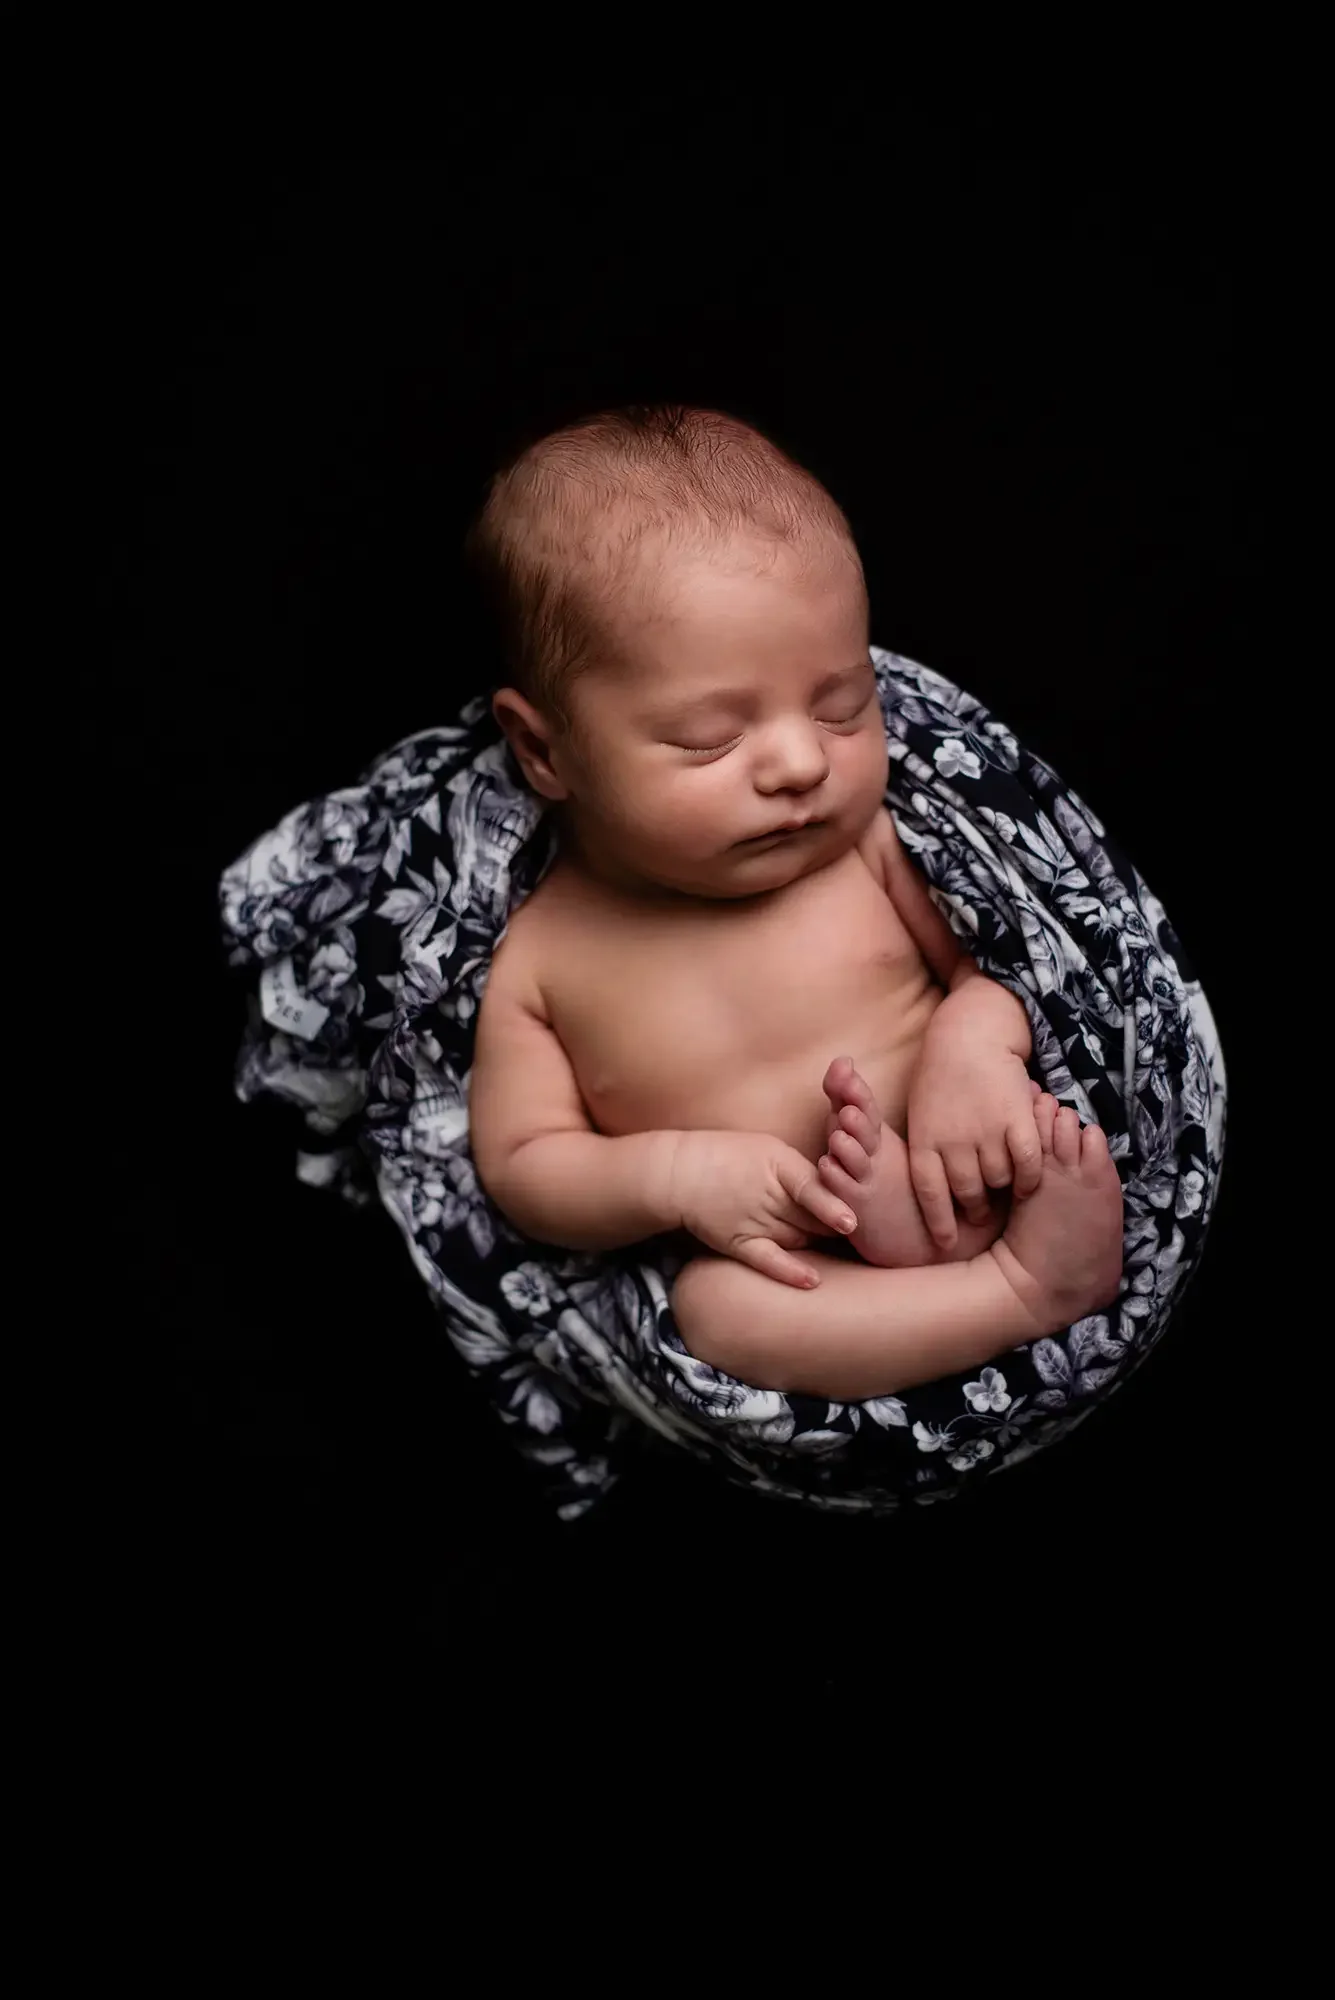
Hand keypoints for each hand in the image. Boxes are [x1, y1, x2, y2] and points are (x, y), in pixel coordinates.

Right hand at [668, 1129, 857, 1289]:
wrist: (680, 1173)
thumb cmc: (729, 1155)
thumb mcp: (768, 1148)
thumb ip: (801, 1171)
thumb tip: (835, 1190)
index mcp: (777, 1164)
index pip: (810, 1188)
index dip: (833, 1206)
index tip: (852, 1223)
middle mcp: (767, 1195)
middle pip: (813, 1219)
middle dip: (836, 1228)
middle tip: (862, 1235)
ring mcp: (753, 1221)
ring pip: (799, 1239)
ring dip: (819, 1244)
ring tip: (839, 1249)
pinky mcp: (739, 1243)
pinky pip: (769, 1260)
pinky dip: (790, 1271)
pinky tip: (811, 1280)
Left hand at [906, 1036, 1042, 1252]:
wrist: (969, 1036)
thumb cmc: (940, 1079)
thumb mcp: (920, 1116)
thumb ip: (928, 1152)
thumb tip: (936, 1194)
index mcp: (925, 1141)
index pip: (930, 1195)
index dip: (940, 1223)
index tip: (946, 1244)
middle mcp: (954, 1141)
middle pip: (969, 1193)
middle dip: (975, 1210)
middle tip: (981, 1214)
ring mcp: (987, 1130)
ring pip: (1000, 1181)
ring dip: (1004, 1191)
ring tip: (1005, 1191)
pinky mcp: (1018, 1119)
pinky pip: (1028, 1164)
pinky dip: (1030, 1176)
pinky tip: (1029, 1178)